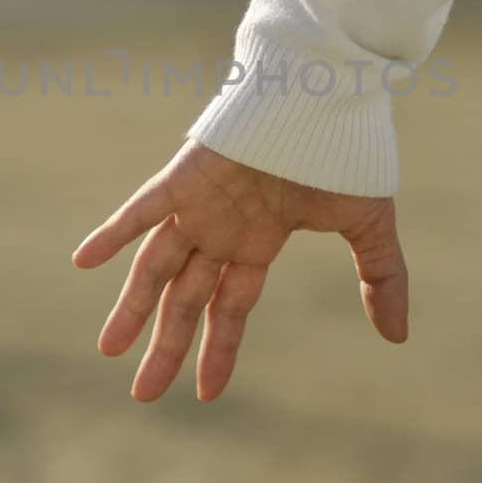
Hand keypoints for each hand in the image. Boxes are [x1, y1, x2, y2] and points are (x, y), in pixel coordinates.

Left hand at [73, 139, 407, 401]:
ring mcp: (201, 204)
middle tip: (142, 394)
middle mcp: (223, 229)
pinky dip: (112, 232)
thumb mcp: (370, 224)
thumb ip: (382, 278)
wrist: (329, 88)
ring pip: (156, 266)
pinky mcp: (186, 176)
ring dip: (132, 308)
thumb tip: (398, 338)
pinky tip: (83, 260)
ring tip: (108, 351)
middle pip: (186, 300)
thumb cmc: (347, 148)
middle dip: (167, 346)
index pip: (230, 309)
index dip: (217, 350)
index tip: (204, 395)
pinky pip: (141, 208)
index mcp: (259, 241)